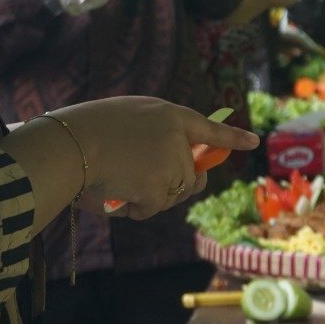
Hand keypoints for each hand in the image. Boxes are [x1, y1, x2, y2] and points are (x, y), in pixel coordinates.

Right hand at [62, 98, 258, 220]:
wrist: (71, 144)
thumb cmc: (84, 132)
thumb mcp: (125, 119)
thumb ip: (152, 137)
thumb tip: (165, 174)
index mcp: (168, 115)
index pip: (208, 129)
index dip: (231, 137)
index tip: (253, 141)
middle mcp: (178, 138)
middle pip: (189, 177)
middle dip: (172, 187)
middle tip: (142, 184)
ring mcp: (172, 163)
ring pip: (172, 194)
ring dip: (149, 197)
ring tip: (120, 182)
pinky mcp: (162, 187)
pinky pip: (153, 208)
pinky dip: (135, 209)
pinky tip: (117, 195)